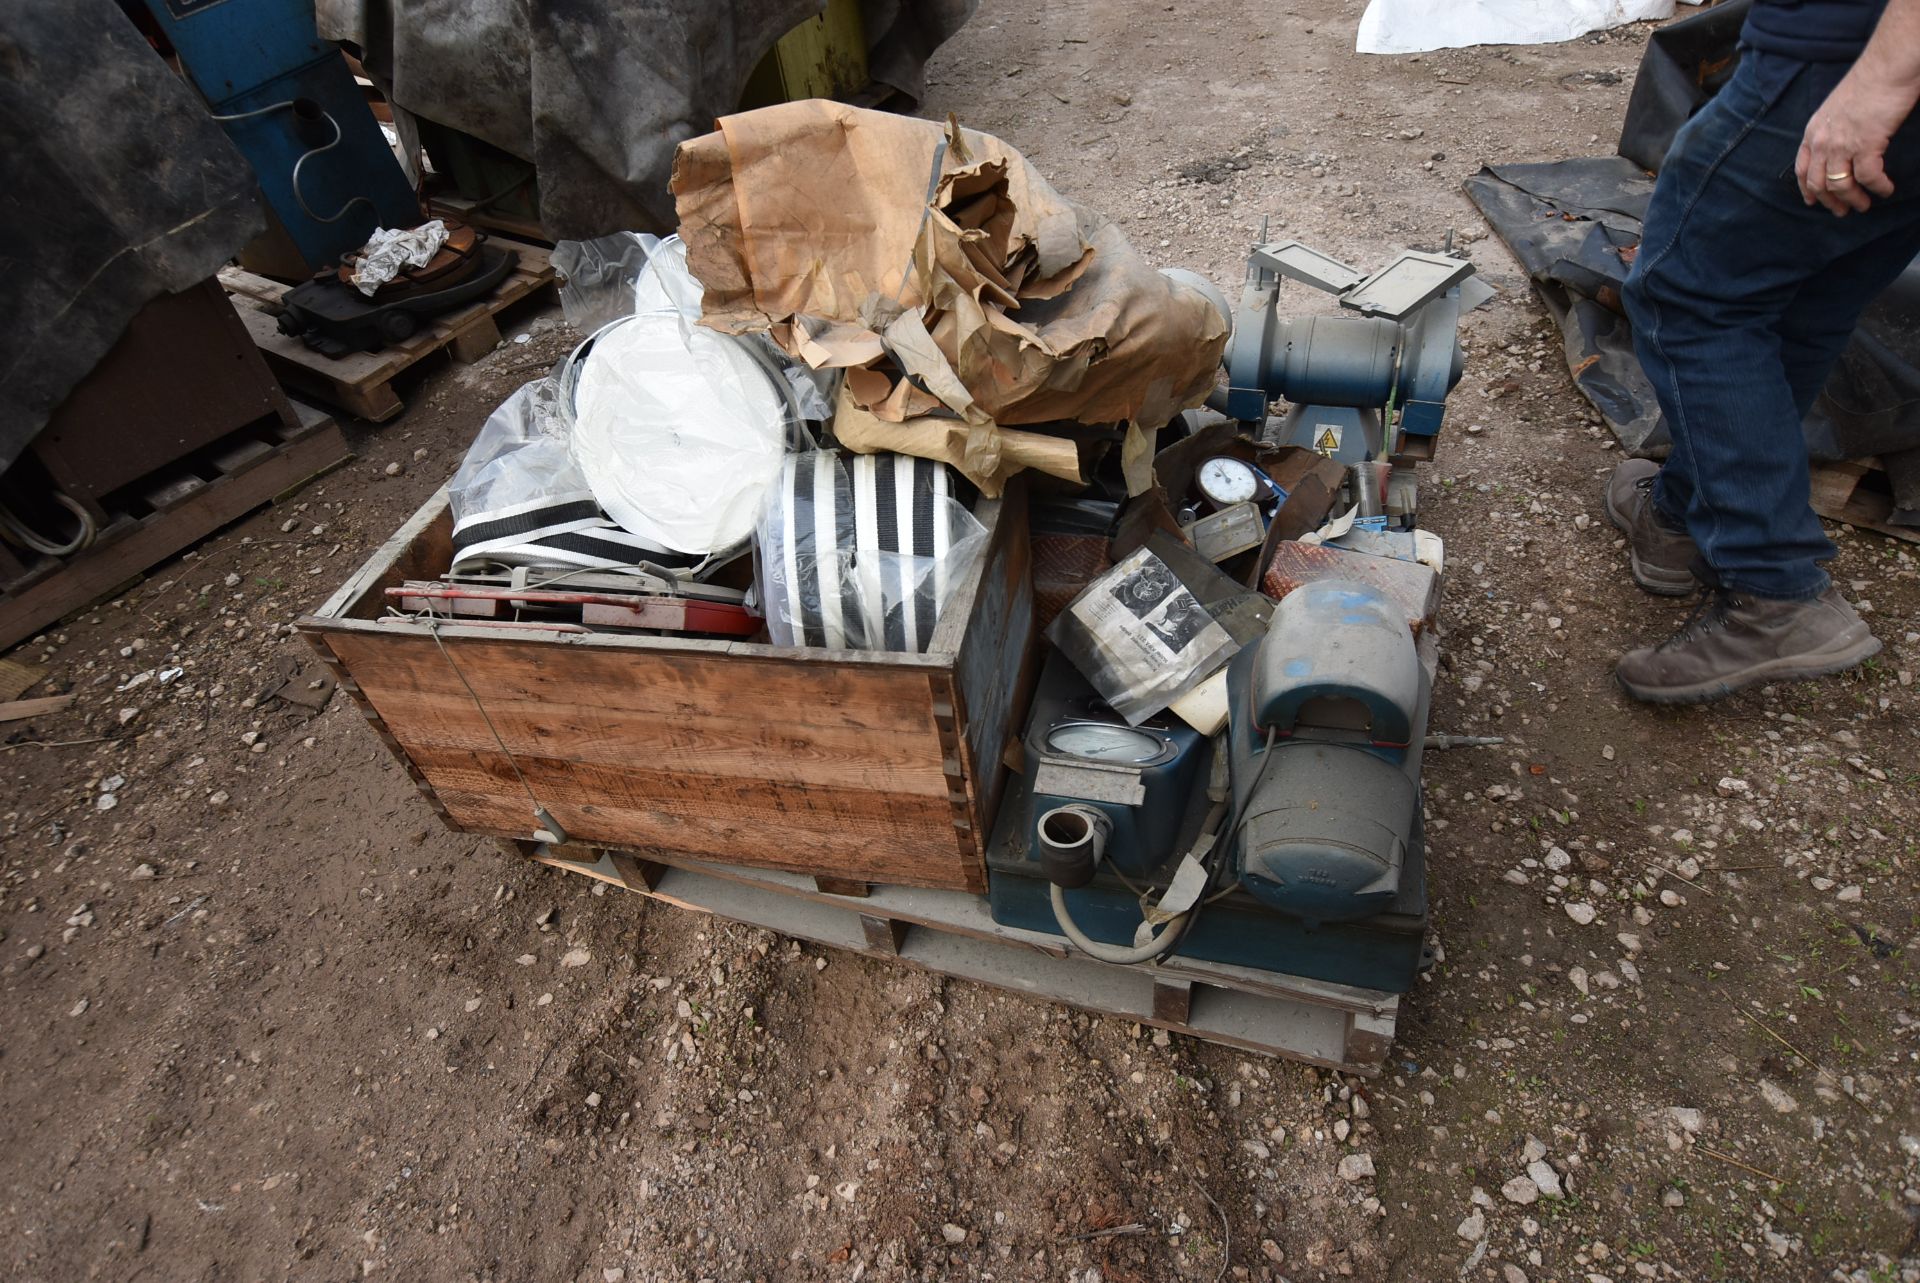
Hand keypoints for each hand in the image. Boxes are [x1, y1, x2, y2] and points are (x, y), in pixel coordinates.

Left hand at [1796, 70, 1911, 215]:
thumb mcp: (1837, 107)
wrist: (1887, 66)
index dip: (1807, 189)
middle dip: (1830, 202)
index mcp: (1813, 131)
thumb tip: (1841, 146)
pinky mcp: (1866, 144)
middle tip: (1843, 212)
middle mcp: (1822, 141)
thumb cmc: (1869, 82)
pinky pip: (1868, 178)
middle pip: (1819, 183)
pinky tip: (1885, 190)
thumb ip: (1833, 128)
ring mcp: (1842, 144)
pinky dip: (1878, 188)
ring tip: (1865, 205)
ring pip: (1841, 185)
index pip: (1802, 169)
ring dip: (1853, 199)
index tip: (1813, 202)